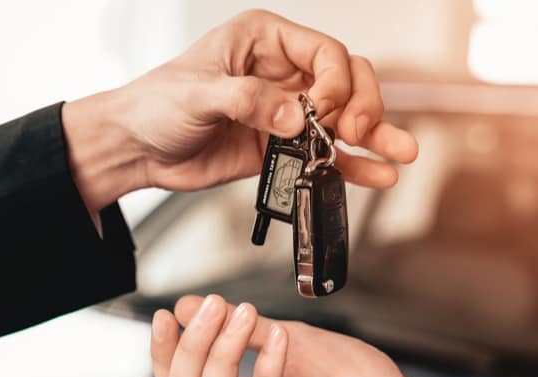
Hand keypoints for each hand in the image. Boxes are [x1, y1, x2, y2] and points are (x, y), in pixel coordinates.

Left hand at [63, 10, 417, 214]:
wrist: (136, 149)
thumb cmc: (156, 106)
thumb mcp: (198, 95)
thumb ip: (248, 101)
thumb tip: (297, 116)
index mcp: (265, 41)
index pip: (325, 52)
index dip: (337, 80)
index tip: (326, 110)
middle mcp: (284, 72)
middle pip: (348, 81)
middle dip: (363, 105)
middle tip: (356, 132)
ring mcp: (288, 111)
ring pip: (347, 117)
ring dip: (376, 135)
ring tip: (402, 153)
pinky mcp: (284, 147)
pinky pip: (328, 154)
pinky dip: (353, 165)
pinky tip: (378, 175)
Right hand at [150, 294, 443, 376]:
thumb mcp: (295, 341)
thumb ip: (248, 330)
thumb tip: (193, 306)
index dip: (164, 353)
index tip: (169, 313)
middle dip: (187, 350)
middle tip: (210, 308)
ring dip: (219, 356)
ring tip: (243, 315)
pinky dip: (266, 371)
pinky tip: (280, 341)